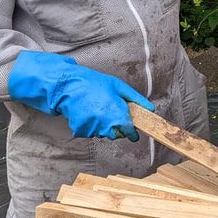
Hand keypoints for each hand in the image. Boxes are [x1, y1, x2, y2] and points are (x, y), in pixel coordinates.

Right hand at [7, 50, 153, 140]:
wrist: (67, 86)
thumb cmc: (93, 84)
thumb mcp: (118, 87)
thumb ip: (136, 99)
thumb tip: (150, 109)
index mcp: (117, 114)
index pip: (129, 132)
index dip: (132, 132)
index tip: (133, 131)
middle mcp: (105, 125)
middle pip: (117, 134)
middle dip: (117, 126)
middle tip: (110, 111)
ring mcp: (92, 129)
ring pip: (103, 133)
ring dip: (103, 125)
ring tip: (97, 108)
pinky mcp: (81, 131)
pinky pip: (90, 132)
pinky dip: (91, 125)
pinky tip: (87, 112)